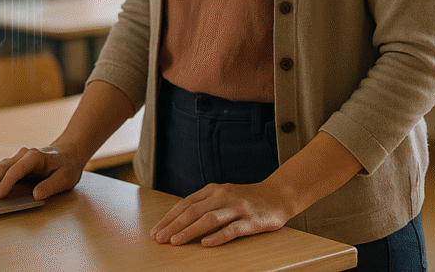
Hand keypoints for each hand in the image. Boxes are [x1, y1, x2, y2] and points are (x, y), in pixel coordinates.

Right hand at [0, 145, 84, 200]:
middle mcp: (24, 154)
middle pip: (3, 167)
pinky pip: (1, 168)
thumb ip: (50, 186)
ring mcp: (19, 157)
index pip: (16, 170)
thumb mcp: (65, 178)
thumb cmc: (67, 166)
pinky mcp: (17, 162)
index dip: (5, 183)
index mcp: (35, 156)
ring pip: (0, 166)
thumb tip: (36, 195)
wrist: (69, 153)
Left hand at [149, 181, 293, 246]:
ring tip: (175, 241)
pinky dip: (218, 237)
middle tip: (159, 238)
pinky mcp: (252, 220)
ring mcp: (238, 207)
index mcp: (213, 190)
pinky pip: (232, 229)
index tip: (156, 230)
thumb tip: (178, 222)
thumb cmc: (246, 199)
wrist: (278, 195)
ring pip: (209, 219)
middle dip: (173, 225)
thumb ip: (204, 205)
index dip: (169, 217)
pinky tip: (205, 244)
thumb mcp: (223, 196)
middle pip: (193, 211)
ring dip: (190, 231)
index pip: (186, 204)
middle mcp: (223, 196)